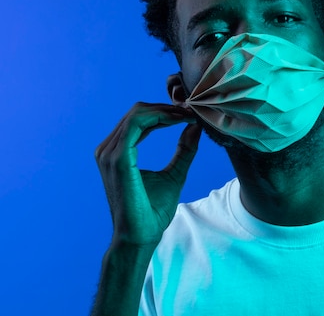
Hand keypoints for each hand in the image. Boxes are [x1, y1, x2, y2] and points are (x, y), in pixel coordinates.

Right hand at [95, 102, 201, 246]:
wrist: (140, 236)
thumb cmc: (152, 211)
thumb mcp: (174, 174)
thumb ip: (184, 150)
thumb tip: (195, 127)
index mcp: (117, 152)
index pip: (140, 118)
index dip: (165, 111)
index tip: (190, 114)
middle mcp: (108, 149)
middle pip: (139, 111)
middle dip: (167, 107)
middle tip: (193, 110)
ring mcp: (110, 153)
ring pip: (138, 113)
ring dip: (167, 110)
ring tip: (189, 115)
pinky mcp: (118, 159)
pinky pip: (137, 124)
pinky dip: (161, 117)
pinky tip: (180, 120)